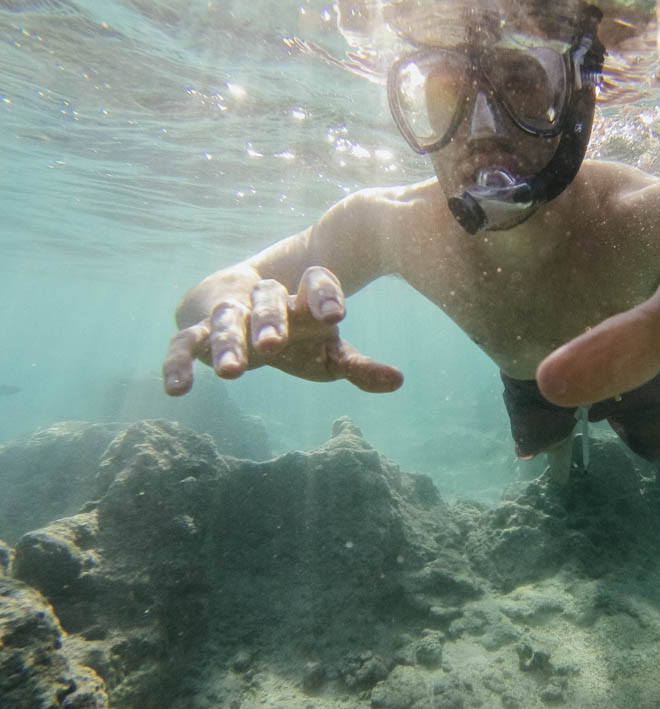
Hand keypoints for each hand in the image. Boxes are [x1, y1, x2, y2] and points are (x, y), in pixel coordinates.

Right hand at [162, 266, 402, 395]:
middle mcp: (265, 299)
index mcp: (302, 298)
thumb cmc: (297, 334)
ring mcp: (229, 313)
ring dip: (228, 343)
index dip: (324, 294)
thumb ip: (359, 366)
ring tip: (232, 372)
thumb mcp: (328, 352)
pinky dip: (177, 364)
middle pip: (268, 299)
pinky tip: (177, 390)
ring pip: (225, 321)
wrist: (240, 304)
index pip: (317, 281)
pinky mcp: (195, 330)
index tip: (336, 314)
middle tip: (275, 344)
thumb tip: (398, 381)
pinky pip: (182, 344)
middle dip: (271, 320)